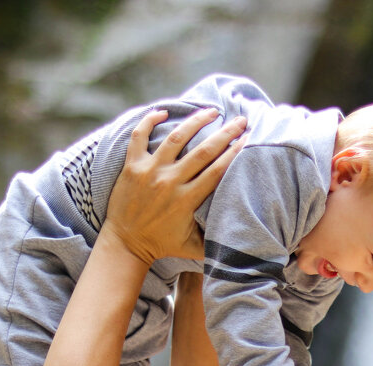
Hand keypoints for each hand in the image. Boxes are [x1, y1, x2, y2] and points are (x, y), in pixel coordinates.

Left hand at [106, 107, 245, 263]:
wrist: (125, 244)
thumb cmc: (161, 245)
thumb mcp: (192, 247)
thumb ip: (215, 242)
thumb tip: (242, 239)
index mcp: (187, 200)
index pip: (218, 170)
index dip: (235, 152)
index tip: (248, 139)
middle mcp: (170, 182)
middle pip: (204, 150)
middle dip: (226, 132)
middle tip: (241, 120)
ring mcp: (149, 171)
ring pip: (176, 137)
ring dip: (196, 121)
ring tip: (212, 111)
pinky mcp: (132, 166)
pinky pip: (139, 136)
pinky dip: (149, 120)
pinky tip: (163, 111)